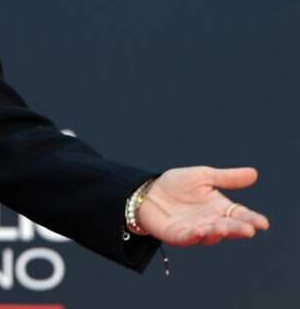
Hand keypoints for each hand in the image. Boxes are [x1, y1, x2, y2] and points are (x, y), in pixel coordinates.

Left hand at [136, 166, 269, 244]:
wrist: (148, 191)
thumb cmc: (176, 185)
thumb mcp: (203, 176)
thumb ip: (226, 178)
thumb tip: (254, 173)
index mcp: (220, 208)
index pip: (240, 215)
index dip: (252, 219)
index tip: (263, 223)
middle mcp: (211, 222)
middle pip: (229, 227)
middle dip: (238, 229)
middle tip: (249, 229)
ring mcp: (195, 230)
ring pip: (210, 234)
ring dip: (217, 232)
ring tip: (224, 228)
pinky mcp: (177, 235)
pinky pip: (188, 237)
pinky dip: (194, 235)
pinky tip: (200, 231)